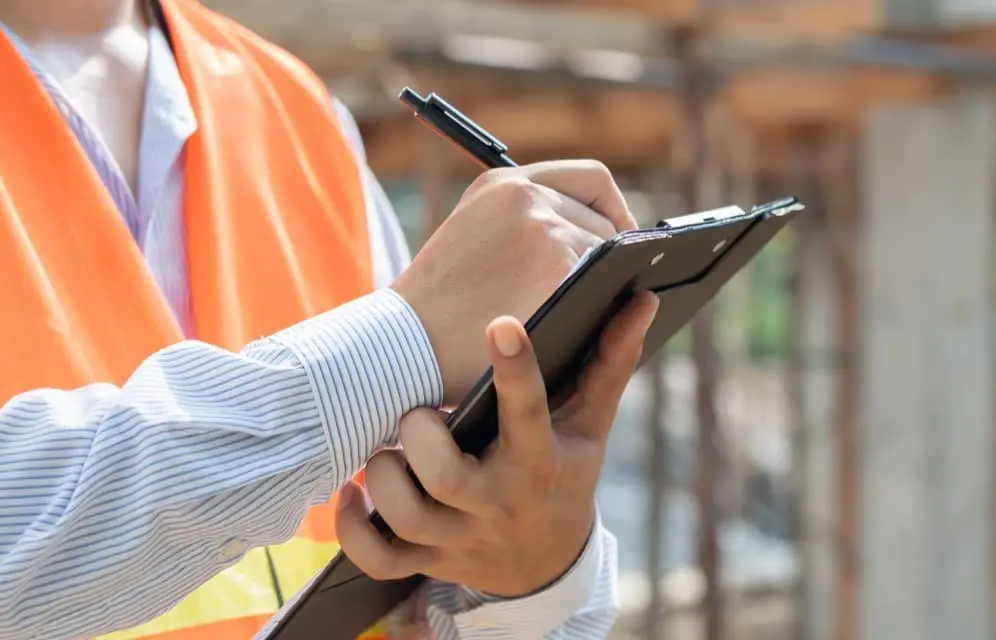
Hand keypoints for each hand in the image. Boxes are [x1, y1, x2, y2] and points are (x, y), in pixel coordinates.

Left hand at [335, 291, 658, 596]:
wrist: (547, 563)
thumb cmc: (564, 472)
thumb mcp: (591, 424)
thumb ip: (609, 361)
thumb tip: (641, 298)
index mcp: (539, 461)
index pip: (529, 413)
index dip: (516, 369)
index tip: (502, 322)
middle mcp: (498, 503)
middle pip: (448, 478)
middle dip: (422, 438)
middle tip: (419, 414)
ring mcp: (460, 537)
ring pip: (407, 517)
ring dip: (384, 479)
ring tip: (389, 452)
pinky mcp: (426, 560)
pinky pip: (378, 559)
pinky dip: (354, 530)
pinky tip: (354, 494)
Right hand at [390, 160, 635, 401]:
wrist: (402, 345)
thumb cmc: (433, 309)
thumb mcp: (471, 237)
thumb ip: (521, 224)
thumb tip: (585, 236)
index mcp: (502, 184)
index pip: (590, 179)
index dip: (614, 210)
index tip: (622, 238)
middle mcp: (525, 194)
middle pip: (605, 220)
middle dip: (607, 256)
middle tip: (602, 289)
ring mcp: (545, 229)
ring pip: (608, 256)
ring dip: (602, 284)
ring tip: (585, 310)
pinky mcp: (558, 269)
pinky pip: (605, 285)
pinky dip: (600, 305)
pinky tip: (584, 323)